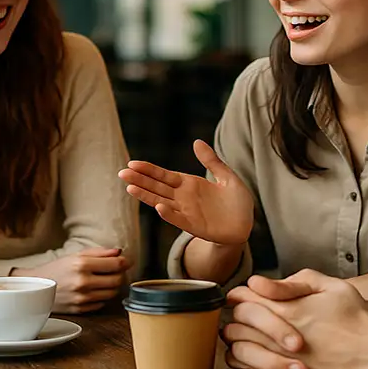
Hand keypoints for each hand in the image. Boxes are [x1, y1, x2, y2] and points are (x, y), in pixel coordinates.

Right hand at [13, 247, 129, 313]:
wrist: (36, 287)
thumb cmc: (58, 269)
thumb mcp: (77, 255)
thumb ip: (100, 253)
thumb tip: (119, 251)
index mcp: (82, 264)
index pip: (116, 265)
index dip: (125, 262)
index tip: (125, 261)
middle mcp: (82, 282)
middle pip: (117, 280)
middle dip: (120, 274)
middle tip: (116, 271)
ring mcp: (81, 298)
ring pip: (112, 293)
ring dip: (113, 286)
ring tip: (105, 280)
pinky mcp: (80, 310)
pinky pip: (102, 303)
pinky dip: (102, 296)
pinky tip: (95, 290)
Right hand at [118, 139, 253, 244]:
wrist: (246, 226)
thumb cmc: (236, 202)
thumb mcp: (226, 176)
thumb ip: (212, 160)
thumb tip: (196, 142)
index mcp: (189, 184)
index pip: (164, 175)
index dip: (148, 170)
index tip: (132, 163)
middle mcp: (184, 198)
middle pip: (157, 187)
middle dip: (140, 180)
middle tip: (122, 173)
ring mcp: (187, 213)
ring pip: (162, 202)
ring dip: (147, 196)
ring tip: (130, 188)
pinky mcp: (195, 226)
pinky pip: (179, 220)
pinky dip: (169, 214)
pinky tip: (159, 207)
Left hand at [222, 270, 367, 368]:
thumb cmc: (358, 318)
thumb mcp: (332, 286)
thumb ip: (294, 281)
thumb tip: (258, 282)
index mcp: (288, 309)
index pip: (242, 300)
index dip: (239, 295)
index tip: (245, 295)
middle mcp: (280, 337)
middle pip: (234, 326)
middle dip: (235, 319)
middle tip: (245, 316)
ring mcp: (284, 361)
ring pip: (237, 354)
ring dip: (237, 344)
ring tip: (248, 337)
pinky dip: (248, 368)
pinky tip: (257, 360)